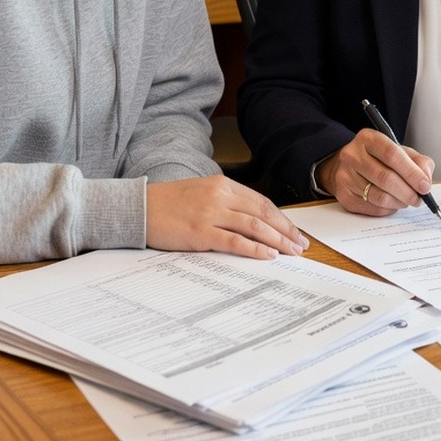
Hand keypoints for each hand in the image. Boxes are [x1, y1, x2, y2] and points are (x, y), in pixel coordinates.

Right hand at [146, 176, 308, 259]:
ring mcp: (211, 214)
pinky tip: (268, 256)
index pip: (261, 202)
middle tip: (301, 246)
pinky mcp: (201, 232)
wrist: (139, 208)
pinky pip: (235, 242)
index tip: (295, 232)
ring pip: (255, 226)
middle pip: (263, 214)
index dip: (282, 218)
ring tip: (291, 253)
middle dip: (286, 230)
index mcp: (223, 185)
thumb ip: (224, 202)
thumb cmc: (168, 203)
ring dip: (278, 241)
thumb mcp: (200, 193)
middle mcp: (220, 196)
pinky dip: (255, 249)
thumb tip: (251, 222)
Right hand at [317, 129, 436, 216]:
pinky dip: (387, 209)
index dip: (411, 172)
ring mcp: (345, 175)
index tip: (425, 186)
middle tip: (419, 199)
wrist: (349, 166)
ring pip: (379, 196)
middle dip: (408, 192)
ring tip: (406, 200)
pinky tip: (392, 203)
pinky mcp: (343, 195)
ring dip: (399, 202)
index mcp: (368, 138)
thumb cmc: (379, 159)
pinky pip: (371, 208)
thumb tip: (425, 179)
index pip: (392, 154)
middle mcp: (352, 155)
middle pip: (385, 178)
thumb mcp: (400, 151)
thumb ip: (418, 161)